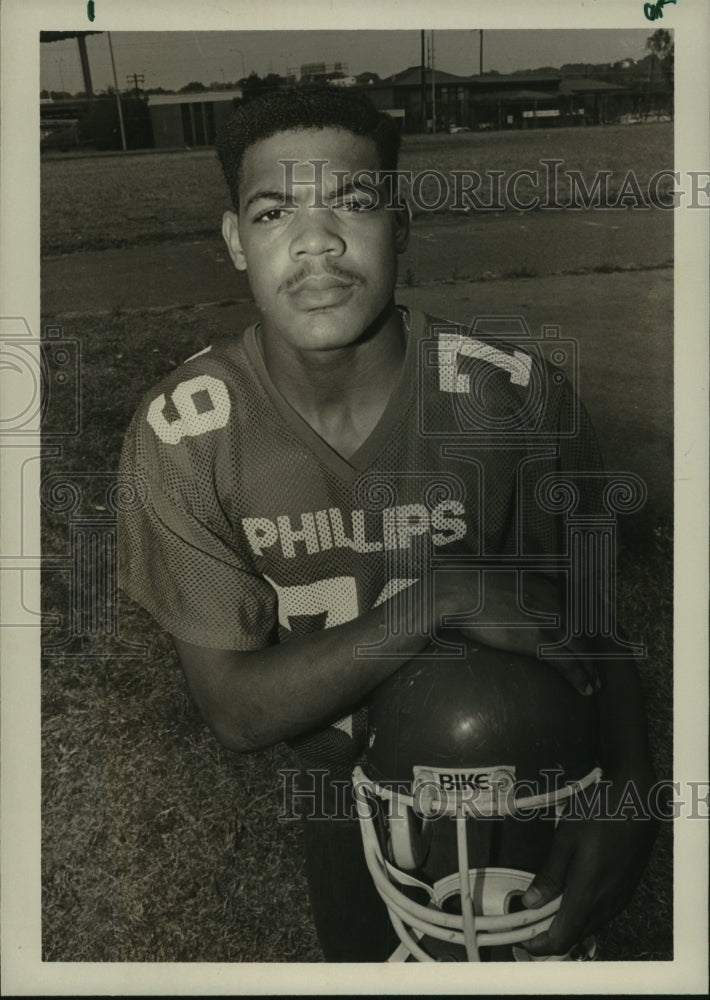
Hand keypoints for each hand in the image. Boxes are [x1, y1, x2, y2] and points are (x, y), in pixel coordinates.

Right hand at [435, 569, 599, 694]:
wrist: (460, 591)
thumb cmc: (467, 586)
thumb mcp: (498, 582)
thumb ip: (510, 593)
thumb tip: (503, 605)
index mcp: (543, 587)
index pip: (570, 611)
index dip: (579, 630)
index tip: (582, 642)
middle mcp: (552, 601)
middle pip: (580, 631)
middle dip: (589, 652)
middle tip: (595, 669)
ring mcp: (547, 620)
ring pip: (579, 649)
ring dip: (589, 669)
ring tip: (594, 685)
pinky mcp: (538, 639)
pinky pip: (567, 662)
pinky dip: (579, 677)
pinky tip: (585, 689)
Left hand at [519, 764, 658, 956]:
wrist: (638, 801)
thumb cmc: (599, 815)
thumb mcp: (565, 840)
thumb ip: (549, 876)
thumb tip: (530, 902)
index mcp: (588, 894)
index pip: (563, 938)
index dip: (540, 945)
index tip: (523, 939)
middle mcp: (607, 905)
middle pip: (576, 936)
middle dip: (551, 934)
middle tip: (529, 921)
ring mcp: (620, 898)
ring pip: (590, 925)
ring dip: (568, 923)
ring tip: (545, 906)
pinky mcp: (626, 890)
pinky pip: (602, 912)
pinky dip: (583, 912)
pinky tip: (571, 894)